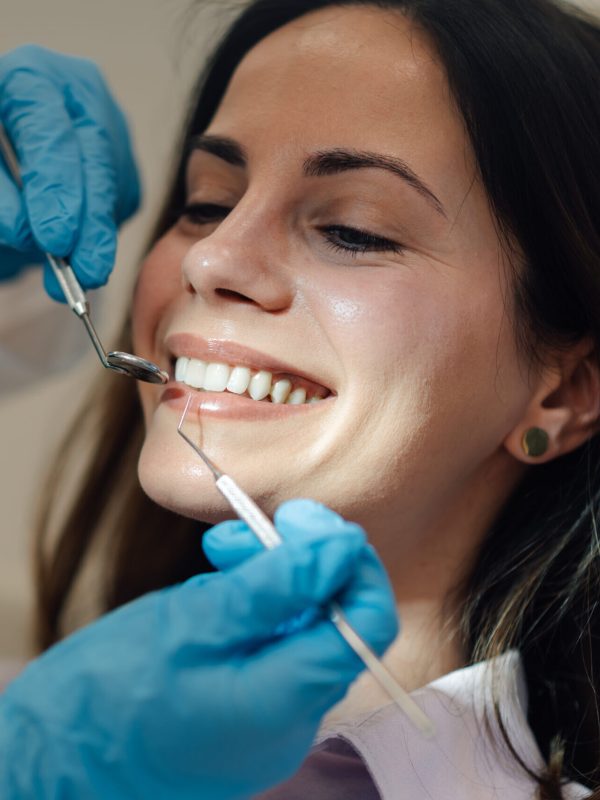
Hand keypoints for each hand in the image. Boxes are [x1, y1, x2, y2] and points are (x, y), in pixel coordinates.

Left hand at [0, 45, 139, 297]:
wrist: (9, 152)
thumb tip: (24, 234)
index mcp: (33, 77)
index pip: (51, 130)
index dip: (55, 186)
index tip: (53, 239)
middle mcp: (80, 95)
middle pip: (96, 161)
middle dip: (91, 224)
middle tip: (85, 271)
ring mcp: (110, 127)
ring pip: (113, 188)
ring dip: (98, 237)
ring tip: (80, 277)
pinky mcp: (123, 162)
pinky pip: (121, 203)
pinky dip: (103, 233)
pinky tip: (86, 251)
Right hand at [0, 500, 398, 799]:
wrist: (55, 757)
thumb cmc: (108, 694)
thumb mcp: (192, 623)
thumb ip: (275, 586)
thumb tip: (343, 547)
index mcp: (285, 704)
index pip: (366, 624)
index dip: (350, 564)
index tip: (308, 520)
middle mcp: (292, 717)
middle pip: (334, 619)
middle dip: (302, 561)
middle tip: (256, 525)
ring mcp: (270, 716)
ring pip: (300, 625)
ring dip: (273, 576)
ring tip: (222, 549)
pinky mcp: (246, 706)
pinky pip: (271, 643)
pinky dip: (254, 603)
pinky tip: (220, 581)